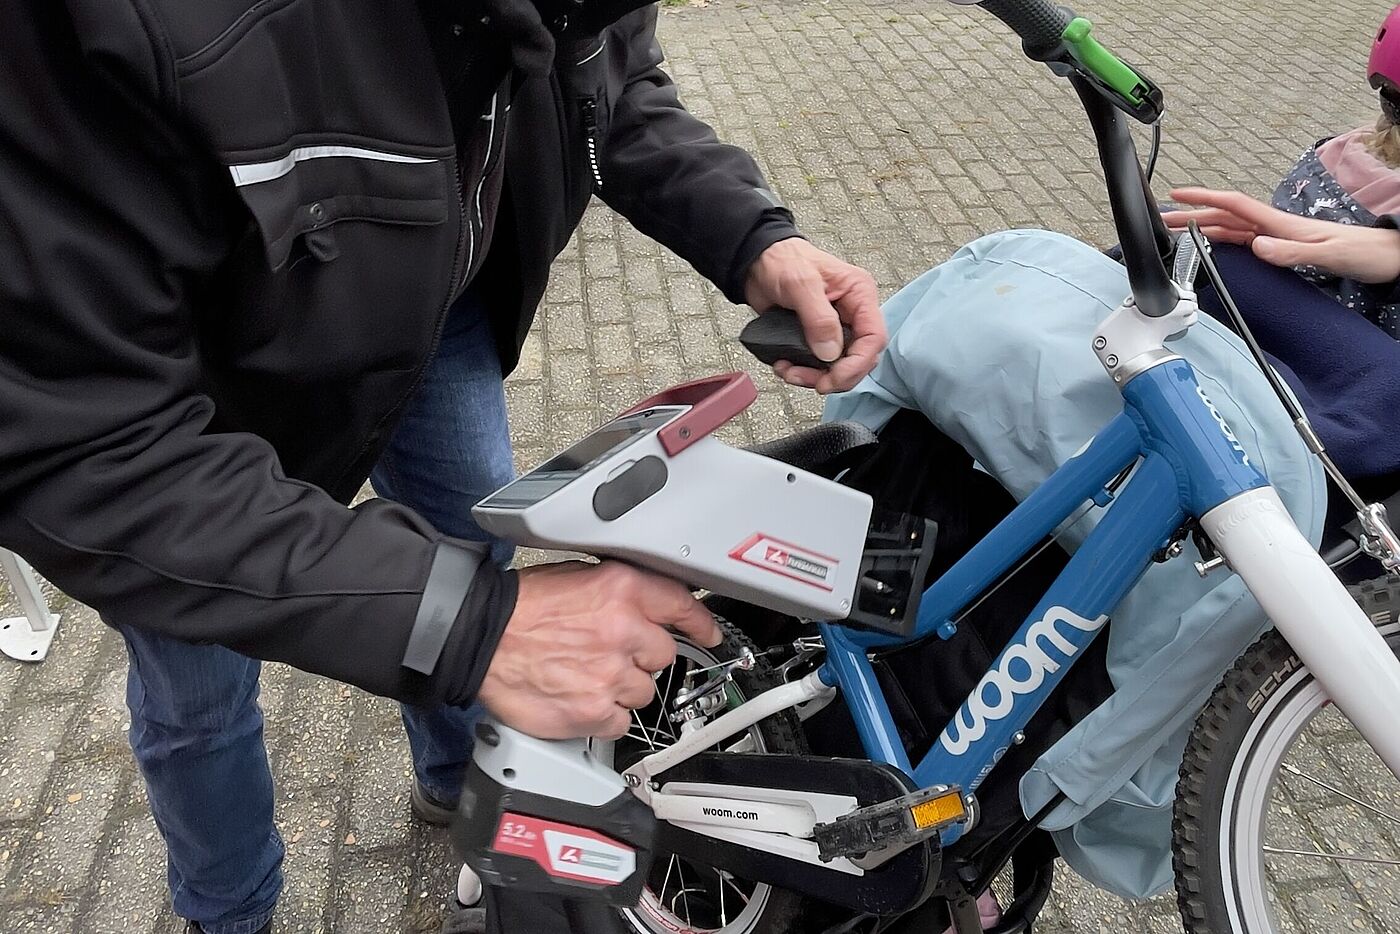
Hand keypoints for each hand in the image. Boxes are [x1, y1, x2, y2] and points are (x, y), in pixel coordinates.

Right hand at [476, 561, 720, 739]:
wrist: (479, 638)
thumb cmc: (520, 609)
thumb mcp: (577, 576)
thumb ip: (618, 592)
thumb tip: (645, 604)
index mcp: (621, 589)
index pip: (682, 606)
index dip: (700, 623)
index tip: (710, 634)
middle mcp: (623, 630)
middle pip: (664, 654)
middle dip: (641, 657)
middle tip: (608, 654)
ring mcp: (611, 673)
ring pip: (644, 691)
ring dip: (622, 688)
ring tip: (586, 675)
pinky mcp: (595, 710)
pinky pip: (620, 722)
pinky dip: (603, 716)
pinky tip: (579, 698)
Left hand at [744, 238, 885, 393]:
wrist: (757, 262)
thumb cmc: (782, 260)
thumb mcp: (800, 283)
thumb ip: (818, 318)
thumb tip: (830, 352)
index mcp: (859, 295)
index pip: (874, 338)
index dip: (857, 364)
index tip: (833, 378)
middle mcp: (852, 314)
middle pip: (859, 358)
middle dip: (836, 376)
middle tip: (812, 382)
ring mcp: (836, 328)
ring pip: (839, 366)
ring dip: (815, 377)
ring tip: (789, 372)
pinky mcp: (818, 338)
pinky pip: (819, 365)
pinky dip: (803, 372)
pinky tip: (785, 366)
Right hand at [1162, 187, 1399, 284]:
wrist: (1386, 258)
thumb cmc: (1363, 254)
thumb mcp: (1328, 254)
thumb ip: (1292, 251)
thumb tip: (1257, 246)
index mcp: (1280, 225)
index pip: (1234, 205)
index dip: (1204, 198)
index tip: (1178, 195)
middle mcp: (1275, 227)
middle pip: (1225, 216)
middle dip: (1193, 214)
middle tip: (1164, 219)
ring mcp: (1277, 236)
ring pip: (1231, 227)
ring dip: (1203, 226)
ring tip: (1177, 230)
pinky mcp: (1282, 247)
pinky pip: (1243, 240)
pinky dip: (1221, 239)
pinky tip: (1211, 245)